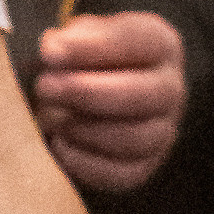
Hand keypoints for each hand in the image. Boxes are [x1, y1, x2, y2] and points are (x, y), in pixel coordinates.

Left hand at [35, 11, 184, 192]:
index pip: (140, 41)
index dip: (93, 48)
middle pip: (145, 93)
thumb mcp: (74, 39)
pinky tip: (58, 146)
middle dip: (87, 91)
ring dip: (86, 130)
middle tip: (44, 87)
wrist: (74, 102)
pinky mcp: (143, 165)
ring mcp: (162, 129)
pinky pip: (123, 174)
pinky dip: (86, 164)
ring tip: (49, 119)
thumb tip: (53, 48)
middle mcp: (169, 88)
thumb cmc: (76, 63)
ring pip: (138, 138)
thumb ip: (66, 41)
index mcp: (158, 45)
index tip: (49, 53)